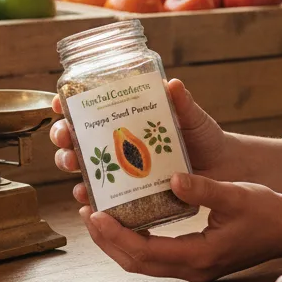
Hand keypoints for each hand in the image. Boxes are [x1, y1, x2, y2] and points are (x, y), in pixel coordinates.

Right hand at [50, 78, 231, 182]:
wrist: (221, 167)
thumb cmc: (203, 135)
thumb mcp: (191, 116)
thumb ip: (182, 102)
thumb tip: (173, 84)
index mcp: (128, 117)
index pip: (90, 108)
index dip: (69, 105)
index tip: (60, 103)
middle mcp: (119, 141)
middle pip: (78, 137)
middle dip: (63, 137)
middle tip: (65, 138)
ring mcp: (122, 167)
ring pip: (84, 165)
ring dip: (70, 165)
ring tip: (72, 166)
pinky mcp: (129, 191)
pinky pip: (102, 195)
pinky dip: (90, 196)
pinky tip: (86, 197)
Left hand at [84, 172, 281, 281]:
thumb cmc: (266, 211)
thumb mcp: (235, 194)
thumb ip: (204, 189)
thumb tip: (174, 177)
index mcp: (199, 255)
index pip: (145, 251)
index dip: (115, 235)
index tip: (95, 214)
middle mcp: (192, 268)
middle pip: (136, 262)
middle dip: (107, 240)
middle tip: (87, 212)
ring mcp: (193, 267)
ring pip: (143, 262)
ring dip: (118, 242)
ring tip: (98, 216)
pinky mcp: (195, 259)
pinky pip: (155, 255)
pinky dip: (135, 240)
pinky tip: (127, 220)